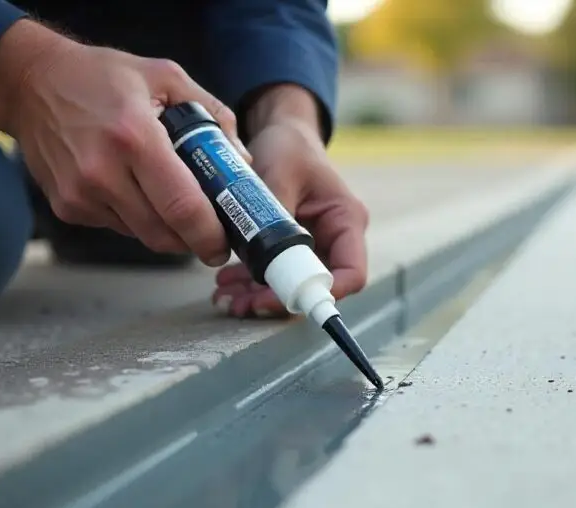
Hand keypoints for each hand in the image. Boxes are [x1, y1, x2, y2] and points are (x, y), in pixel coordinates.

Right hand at [0, 19, 251, 266]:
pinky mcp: (67, 207)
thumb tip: (240, 161)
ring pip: (142, 235)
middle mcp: (103, 172)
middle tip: (210, 232)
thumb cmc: (100, 77)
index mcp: (134, 137)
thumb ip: (212, 114)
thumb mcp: (165, 77)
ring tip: (172, 200)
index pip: (181, 207)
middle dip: (193, 239)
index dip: (209, 234)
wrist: (30, 83)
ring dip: (166, 229)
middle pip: (163, 234)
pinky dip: (136, 218)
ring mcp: (80, 194)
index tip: (225, 242)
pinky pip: (118, 227)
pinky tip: (134, 189)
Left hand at [211, 117, 369, 317]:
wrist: (281, 135)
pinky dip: (250, 283)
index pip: (350, 273)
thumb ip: (275, 213)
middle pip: (315, 286)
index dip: (322, 294)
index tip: (283, 298)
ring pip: (292, 286)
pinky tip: (226, 283)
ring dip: (258, 296)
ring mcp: (312, 247)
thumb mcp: (280, 173)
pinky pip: (275, 274)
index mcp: (346, 221)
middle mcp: (334, 240)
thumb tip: (261, 254)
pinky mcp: (289, 248)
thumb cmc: (290, 147)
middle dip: (278, 301)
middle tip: (241, 304)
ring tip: (225, 296)